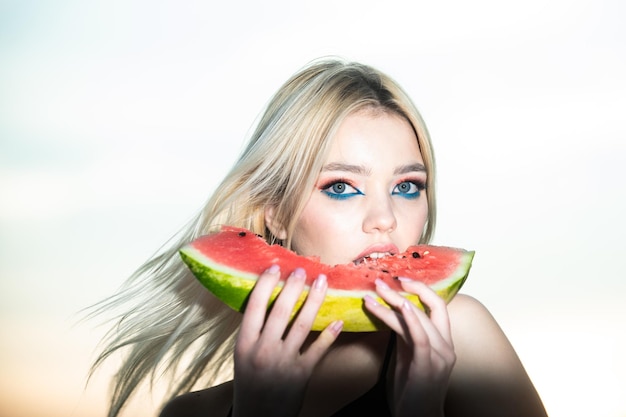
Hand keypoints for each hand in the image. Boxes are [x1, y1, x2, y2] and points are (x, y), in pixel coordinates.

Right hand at [232, 265, 342, 416]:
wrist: (258, 416)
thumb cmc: (249, 381)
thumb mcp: (242, 355)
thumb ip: (253, 330)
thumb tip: (265, 298)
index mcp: (245, 343)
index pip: (255, 306)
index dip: (265, 284)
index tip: (275, 267)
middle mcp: (263, 350)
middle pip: (281, 311)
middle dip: (293, 286)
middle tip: (301, 269)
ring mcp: (284, 362)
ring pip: (302, 324)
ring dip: (314, 300)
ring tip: (321, 282)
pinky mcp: (302, 374)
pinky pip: (318, 350)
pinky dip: (329, 334)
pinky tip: (338, 320)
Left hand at [364, 278, 455, 416]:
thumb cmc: (411, 389)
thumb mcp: (409, 355)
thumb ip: (406, 334)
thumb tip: (392, 312)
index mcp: (444, 341)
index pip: (438, 305)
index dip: (420, 289)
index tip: (399, 279)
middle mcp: (446, 346)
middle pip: (433, 305)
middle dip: (406, 289)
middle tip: (380, 281)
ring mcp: (440, 356)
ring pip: (419, 318)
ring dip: (393, 302)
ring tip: (372, 294)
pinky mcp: (427, 366)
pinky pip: (420, 337)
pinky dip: (409, 319)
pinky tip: (397, 306)